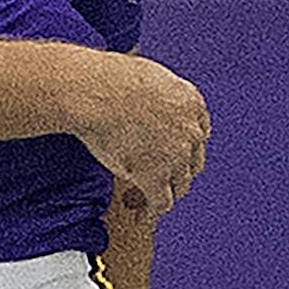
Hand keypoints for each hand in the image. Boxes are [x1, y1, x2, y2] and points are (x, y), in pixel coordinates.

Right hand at [70, 53, 209, 216]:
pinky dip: (152, 210)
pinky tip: (143, 213)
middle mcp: (190, 130)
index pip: (198, 133)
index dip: (184, 146)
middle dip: (177, 170)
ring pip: (179, 185)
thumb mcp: (143, 75)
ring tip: (150, 197)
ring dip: (166, 191)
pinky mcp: (153, 176)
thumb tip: (142, 100)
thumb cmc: (104, 78)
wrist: (90, 91)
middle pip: (192, 162)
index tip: (173, 153)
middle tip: (160, 177)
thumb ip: (155, 94)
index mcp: (191, 102)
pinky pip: (160, 202)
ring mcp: (175, 156)